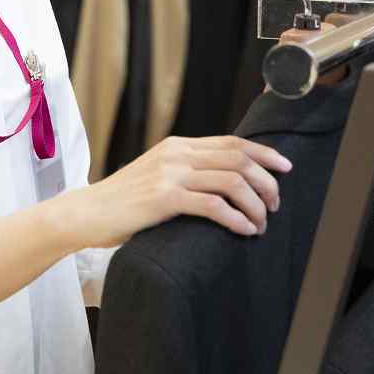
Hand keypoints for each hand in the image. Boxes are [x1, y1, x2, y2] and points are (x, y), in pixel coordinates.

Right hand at [54, 135, 292, 249]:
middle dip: (266, 182)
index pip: (231, 142)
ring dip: (255, 204)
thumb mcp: (157, 175)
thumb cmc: (123, 202)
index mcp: (177, 146)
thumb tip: (225, 181)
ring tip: (260, 223)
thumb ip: (185, 171)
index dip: (264, 154)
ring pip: (231, 181)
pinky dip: (236, 219)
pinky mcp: (163, 198)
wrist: (88, 212)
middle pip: (238, 158)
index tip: (285, 168)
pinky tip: (244, 231)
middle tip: (275, 205)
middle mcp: (176, 154)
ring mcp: (169, 174)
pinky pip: (213, 205)